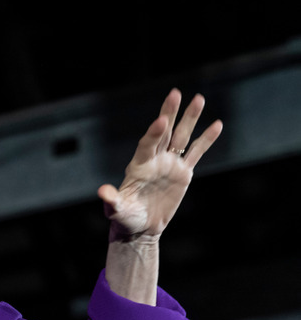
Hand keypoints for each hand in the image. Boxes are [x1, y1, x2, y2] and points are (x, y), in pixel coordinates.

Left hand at [98, 88, 222, 241]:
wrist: (141, 227)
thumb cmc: (126, 217)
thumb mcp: (117, 210)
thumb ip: (111, 201)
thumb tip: (103, 193)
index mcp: (138, 165)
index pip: (146, 145)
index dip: (153, 133)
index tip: (160, 120)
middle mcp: (154, 160)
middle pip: (163, 132)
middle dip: (170, 113)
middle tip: (175, 93)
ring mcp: (169, 164)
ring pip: (181, 137)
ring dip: (190, 119)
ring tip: (199, 98)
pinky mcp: (183, 172)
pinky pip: (196, 152)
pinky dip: (206, 139)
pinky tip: (217, 124)